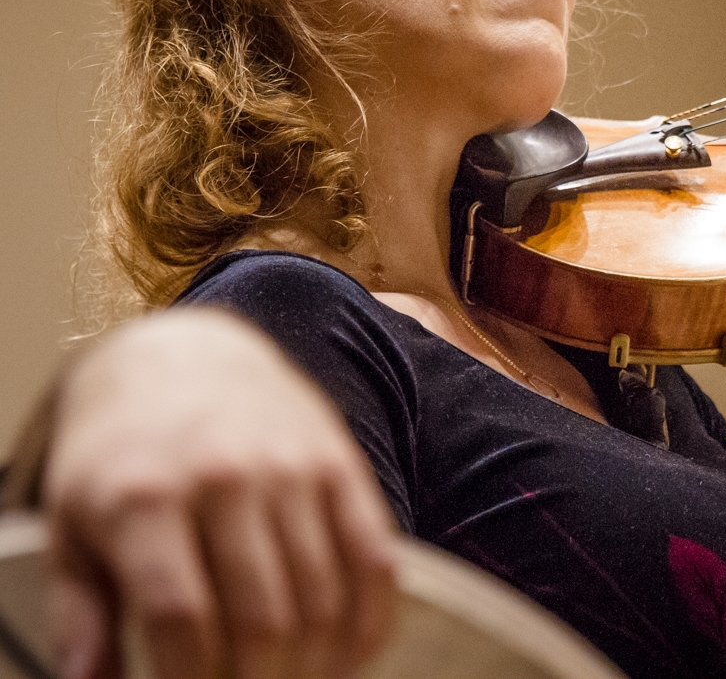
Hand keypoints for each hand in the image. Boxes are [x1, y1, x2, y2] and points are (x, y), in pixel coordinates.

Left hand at [44, 308, 396, 678]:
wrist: (186, 355)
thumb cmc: (121, 456)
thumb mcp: (74, 524)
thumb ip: (82, 612)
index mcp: (146, 497)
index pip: (183, 615)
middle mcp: (225, 478)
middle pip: (262, 617)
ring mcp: (292, 468)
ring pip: (322, 597)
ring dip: (314, 666)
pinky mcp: (340, 465)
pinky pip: (374, 557)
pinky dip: (371, 622)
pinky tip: (351, 658)